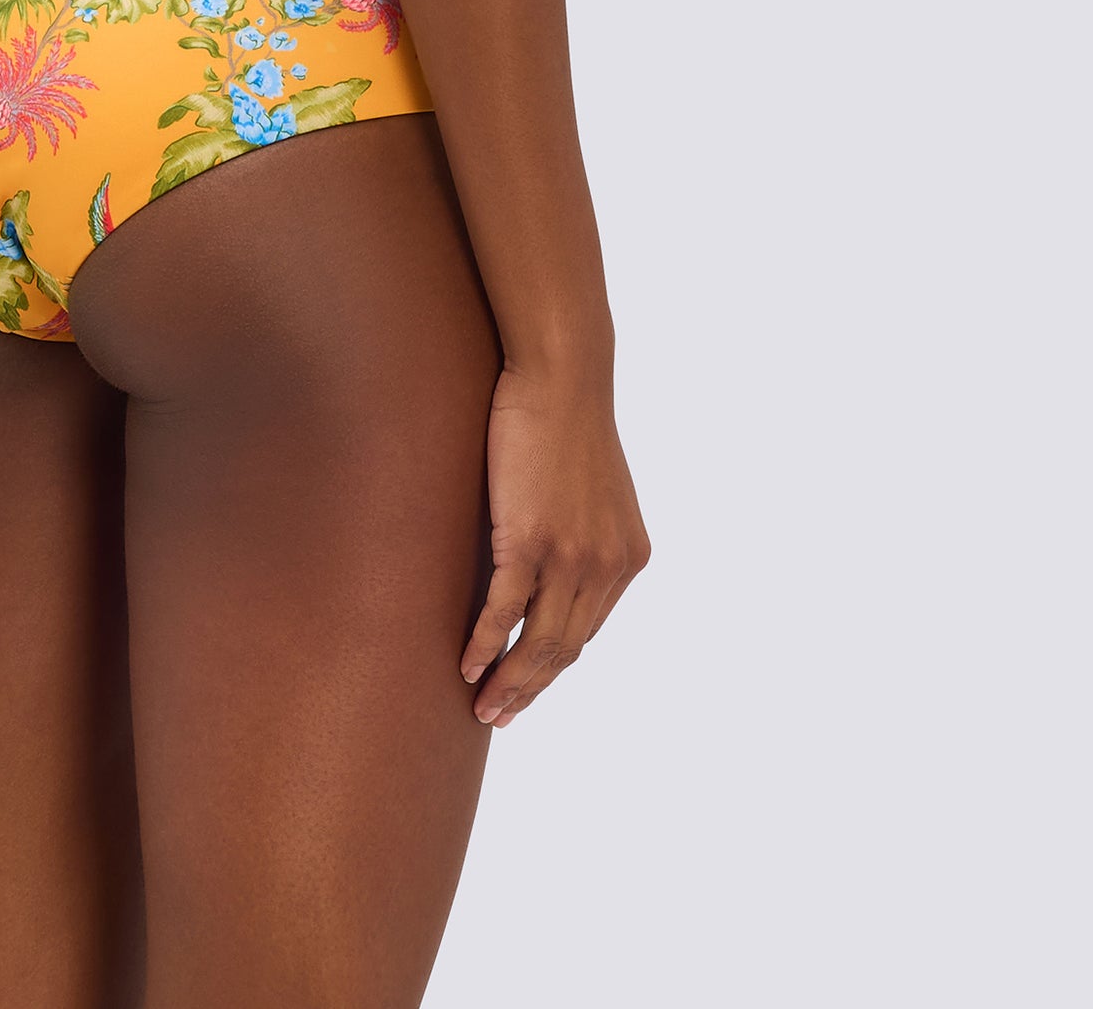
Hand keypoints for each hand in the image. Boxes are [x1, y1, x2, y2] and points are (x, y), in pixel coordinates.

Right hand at [460, 365, 648, 726]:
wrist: (562, 377)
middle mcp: (607, 566)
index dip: (554, 664)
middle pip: (566, 649)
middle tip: (500, 716)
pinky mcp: (531, 541)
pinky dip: (483, 644)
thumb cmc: (567, 421)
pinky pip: (505, 611)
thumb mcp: (592, 488)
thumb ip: (583, 531)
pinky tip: (464, 664)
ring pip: (539, 642)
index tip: (528, 687)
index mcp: (627, 558)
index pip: (587, 630)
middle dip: (531, 690)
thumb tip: (555, 554)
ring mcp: (571, 557)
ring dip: (508, 683)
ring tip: (482, 707)